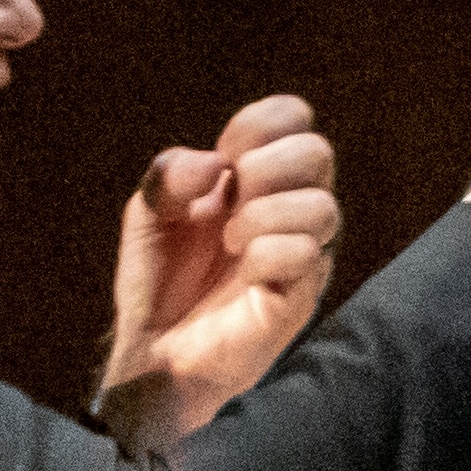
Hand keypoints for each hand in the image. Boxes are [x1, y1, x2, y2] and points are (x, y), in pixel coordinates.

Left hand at [101, 95, 340, 444]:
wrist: (153, 352)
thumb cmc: (156, 284)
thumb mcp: (147, 214)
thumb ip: (169, 175)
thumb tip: (217, 164)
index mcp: (256, 180)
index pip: (293, 118)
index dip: (260, 124)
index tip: (223, 157)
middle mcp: (288, 210)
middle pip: (318, 152)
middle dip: (266, 166)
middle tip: (229, 198)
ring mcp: (300, 255)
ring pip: (323, 206)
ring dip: (266, 214)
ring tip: (231, 241)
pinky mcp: (299, 298)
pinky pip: (306, 254)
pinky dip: (267, 252)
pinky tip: (244, 270)